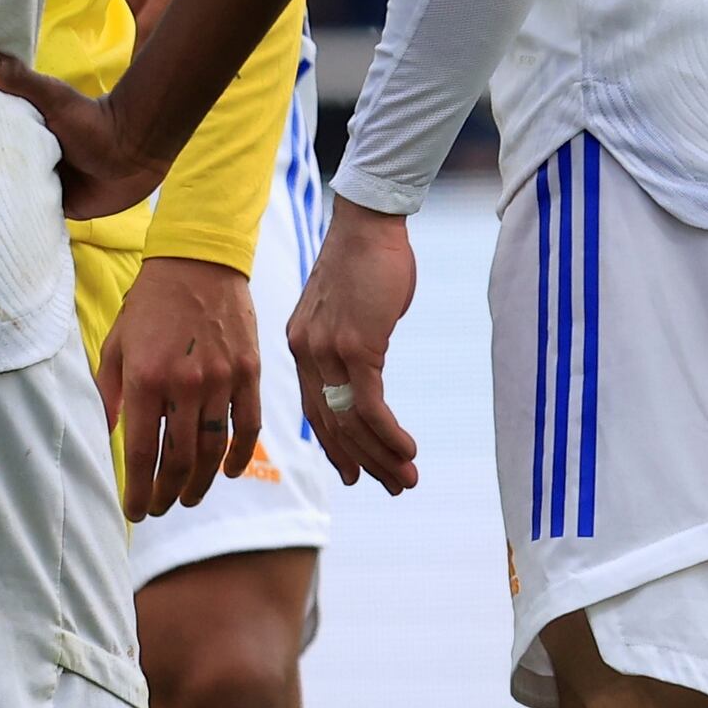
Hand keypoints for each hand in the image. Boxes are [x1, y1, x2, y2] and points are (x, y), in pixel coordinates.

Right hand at [0, 47, 166, 222]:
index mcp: (21, 132)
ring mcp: (41, 185)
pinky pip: (32, 219)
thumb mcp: (54, 98)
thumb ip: (23, 80)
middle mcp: (27, 159)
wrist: (135, 154)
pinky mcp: (56, 208)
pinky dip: (20, 224)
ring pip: (10, 197)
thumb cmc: (94, 122)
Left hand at [98, 252, 258, 520]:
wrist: (199, 261)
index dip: (137, 489)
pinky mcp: (249, 372)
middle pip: (179, 459)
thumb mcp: (117, 344)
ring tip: (187, 498)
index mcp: (146, 378)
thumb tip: (109, 433)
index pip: (141, 450)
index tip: (133, 511)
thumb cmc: (150, 303)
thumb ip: (110, 391)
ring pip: (213, 449)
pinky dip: (239, 456)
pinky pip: (247, 426)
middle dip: (166, 493)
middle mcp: (185, 384)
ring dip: (200, 483)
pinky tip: (230, 473)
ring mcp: (221, 379)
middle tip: (158, 508)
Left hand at [286, 202, 424, 494]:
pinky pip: (369, 407)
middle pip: (331, 424)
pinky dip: (389, 435)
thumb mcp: (349, 311)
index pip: (315, 409)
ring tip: (405, 480)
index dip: (336, 445)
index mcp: (300, 346)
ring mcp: (328, 352)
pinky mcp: (355, 347)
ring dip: (381, 457)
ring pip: (350, 423)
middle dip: (363, 461)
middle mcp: (306, 353)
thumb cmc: (366, 261)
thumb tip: (366, 368)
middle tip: (390, 485)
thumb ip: (349, 343)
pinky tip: (408, 452)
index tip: (354, 470)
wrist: (369, 222)